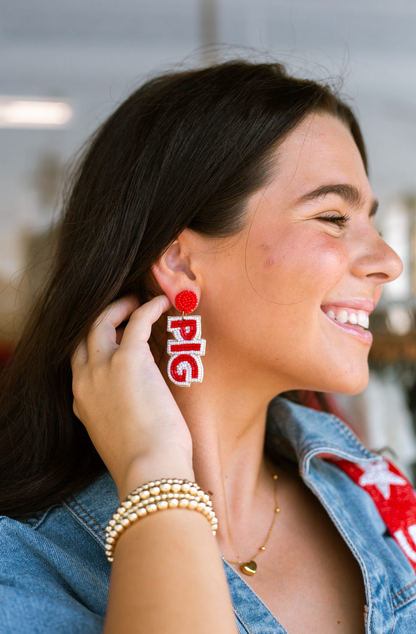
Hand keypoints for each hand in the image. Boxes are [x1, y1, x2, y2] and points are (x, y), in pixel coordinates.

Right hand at [70, 294, 193, 496]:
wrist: (149, 471)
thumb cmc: (143, 463)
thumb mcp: (115, 437)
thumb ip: (114, 416)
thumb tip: (135, 406)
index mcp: (81, 402)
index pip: (80, 363)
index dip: (95, 346)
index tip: (114, 338)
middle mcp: (84, 382)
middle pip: (83, 336)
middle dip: (101, 319)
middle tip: (123, 311)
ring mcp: (102, 368)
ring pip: (100, 322)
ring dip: (118, 308)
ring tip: (137, 301)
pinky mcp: (129, 360)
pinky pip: (137, 321)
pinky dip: (148, 308)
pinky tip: (162, 303)